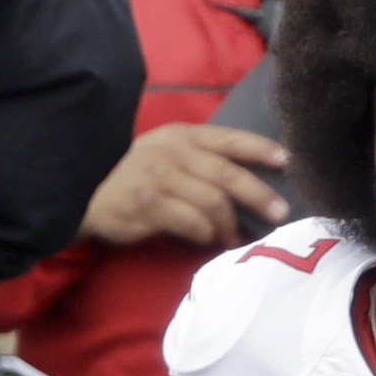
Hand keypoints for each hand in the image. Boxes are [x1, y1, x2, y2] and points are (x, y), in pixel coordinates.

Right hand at [81, 118, 294, 246]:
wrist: (88, 192)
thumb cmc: (140, 175)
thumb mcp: (170, 154)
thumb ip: (204, 160)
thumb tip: (253, 185)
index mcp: (183, 135)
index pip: (230, 138)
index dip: (260, 148)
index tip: (287, 161)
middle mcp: (173, 151)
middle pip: (228, 174)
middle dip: (259, 195)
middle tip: (280, 213)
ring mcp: (159, 178)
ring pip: (212, 202)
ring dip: (229, 224)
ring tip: (235, 236)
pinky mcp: (147, 205)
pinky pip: (191, 223)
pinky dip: (206, 234)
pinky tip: (210, 240)